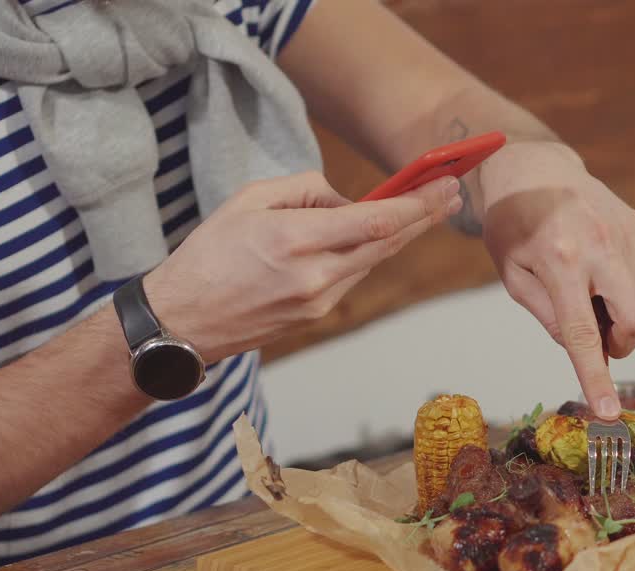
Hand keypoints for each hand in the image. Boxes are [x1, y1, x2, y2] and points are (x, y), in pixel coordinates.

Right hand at [144, 171, 461, 360]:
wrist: (182, 321)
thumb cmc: (207, 255)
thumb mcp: (248, 200)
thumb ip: (304, 191)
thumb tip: (345, 200)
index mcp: (294, 241)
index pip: (375, 222)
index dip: (416, 205)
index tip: (444, 185)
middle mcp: (315, 277)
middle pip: (387, 245)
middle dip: (424, 217)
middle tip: (452, 192)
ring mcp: (318, 302)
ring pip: (370, 261)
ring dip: (395, 234)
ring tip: (417, 207)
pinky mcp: (316, 316)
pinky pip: (350, 276)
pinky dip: (363, 253)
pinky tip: (366, 236)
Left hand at [478, 141, 634, 419]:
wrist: (533, 166)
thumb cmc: (512, 224)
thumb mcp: (512, 275)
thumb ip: (548, 316)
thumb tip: (584, 347)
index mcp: (560, 260)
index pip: (583, 332)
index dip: (596, 376)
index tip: (608, 411)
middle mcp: (601, 245)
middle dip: (621, 342)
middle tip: (594, 335)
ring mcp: (627, 233)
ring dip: (614, 310)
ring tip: (580, 282)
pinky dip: (619, 288)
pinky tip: (593, 265)